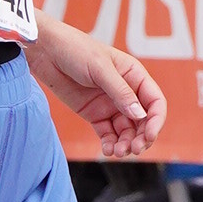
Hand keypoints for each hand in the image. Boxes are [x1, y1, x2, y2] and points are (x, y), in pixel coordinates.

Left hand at [36, 21, 167, 150]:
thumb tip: (141, 115)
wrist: (46, 51)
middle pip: (143, 121)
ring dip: (126, 143)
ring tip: (118, 152)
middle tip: (134, 149)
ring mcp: (110, 104)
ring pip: (126, 131)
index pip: (155, 102)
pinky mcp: (94, 114)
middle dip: (142, 137)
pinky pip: (107, 133)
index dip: (156, 120)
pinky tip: (108, 150)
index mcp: (134, 75)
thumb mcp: (100, 68)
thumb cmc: (75, 49)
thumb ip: (120, 92)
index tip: (150, 135)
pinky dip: (110, 143)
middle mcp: (126, 92)